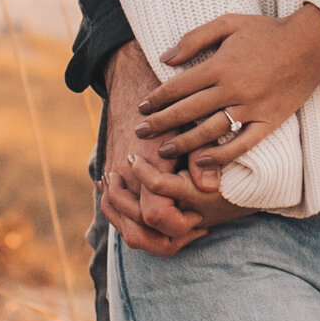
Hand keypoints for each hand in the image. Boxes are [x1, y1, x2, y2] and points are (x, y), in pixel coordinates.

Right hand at [100, 42, 215, 258]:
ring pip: (122, 227)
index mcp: (147, 166)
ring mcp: (113, 178)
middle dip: (166, 240)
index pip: (157, 216)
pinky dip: (132, 222)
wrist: (134, 80)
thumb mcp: (192, 124)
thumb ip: (201, 155)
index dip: (180, 225)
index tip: (199, 218)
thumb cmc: (173, 102)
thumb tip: (211, 188)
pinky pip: (113, 212)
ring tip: (179, 227)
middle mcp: (125, 176)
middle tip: (192, 229)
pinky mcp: (108, 176)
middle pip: (137, 232)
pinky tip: (158, 220)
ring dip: (150, 236)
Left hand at [137, 3, 319, 181]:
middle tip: (141, 133)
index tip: (141, 108)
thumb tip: (165, 57)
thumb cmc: (267, 30)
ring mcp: (251, 108)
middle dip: (160, 124)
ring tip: (164, 151)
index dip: (156, 99)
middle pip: (187, 112)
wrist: (311, 44)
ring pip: (209, 131)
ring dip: (183, 143)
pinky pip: (242, 145)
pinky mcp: (269, 121)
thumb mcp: (229, 22)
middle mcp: (232, 89)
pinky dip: (222, 155)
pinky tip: (204, 161)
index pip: (178, 87)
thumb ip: (194, 38)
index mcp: (220, 65)